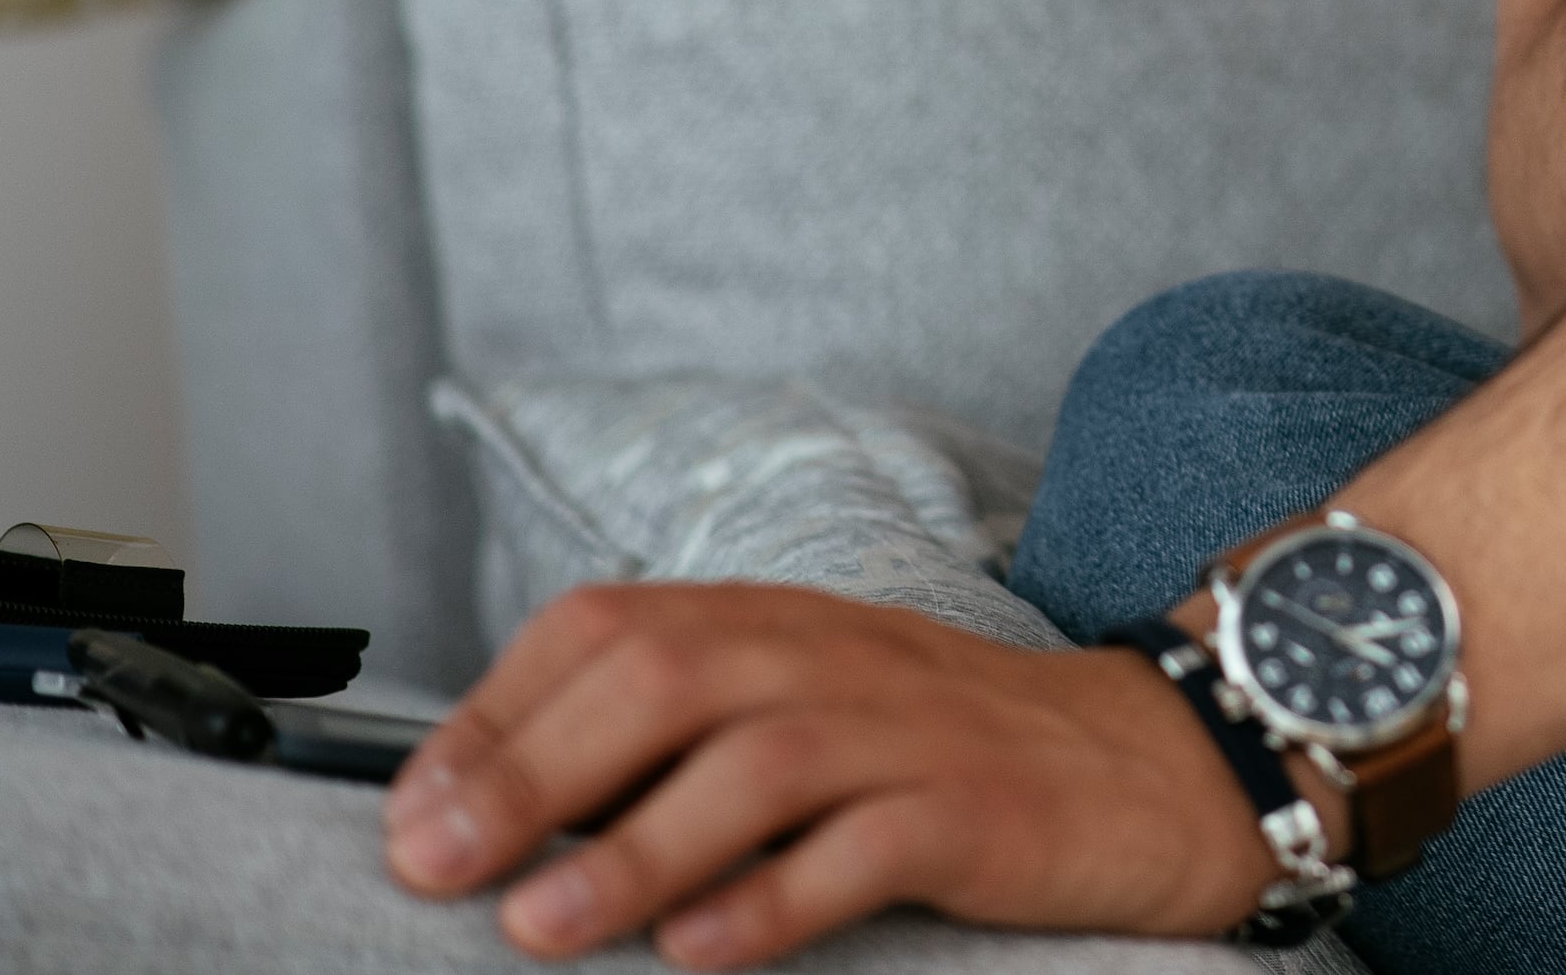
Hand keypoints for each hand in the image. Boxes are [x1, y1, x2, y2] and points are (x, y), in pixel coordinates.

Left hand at [385, 582, 1274, 967]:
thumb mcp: (807, 710)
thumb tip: (492, 816)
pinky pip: (868, 846)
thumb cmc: (943, 755)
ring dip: (631, 846)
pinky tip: (704, 950)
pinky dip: (773, 900)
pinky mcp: (979, 811)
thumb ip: (674, 743)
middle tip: (437, 869)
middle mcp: (835, 657)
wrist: (1154, 763)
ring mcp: (911, 730)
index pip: (609, 628)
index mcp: (777, 624)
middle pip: (665, 678)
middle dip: (534, 773)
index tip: (412, 815)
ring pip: (757, 760)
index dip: (495, 714)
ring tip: (540, 928)